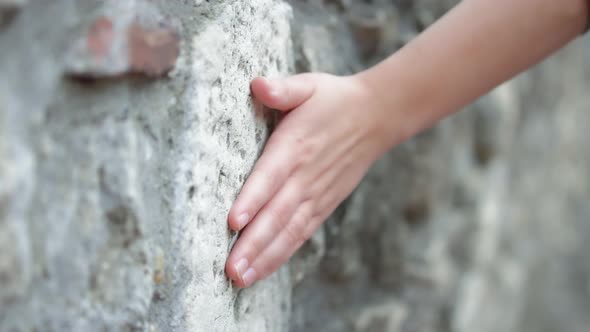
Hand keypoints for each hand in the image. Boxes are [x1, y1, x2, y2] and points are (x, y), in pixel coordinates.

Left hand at [225, 73, 390, 286]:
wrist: (377, 117)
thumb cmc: (334, 99)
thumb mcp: (309, 85)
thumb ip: (283, 88)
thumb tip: (257, 84)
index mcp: (296, 146)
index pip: (271, 175)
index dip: (253, 199)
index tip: (234, 221)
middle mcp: (305, 176)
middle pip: (277, 214)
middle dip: (253, 243)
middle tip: (231, 269)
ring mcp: (317, 194)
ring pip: (288, 231)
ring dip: (265, 256)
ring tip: (240, 278)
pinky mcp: (324, 205)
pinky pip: (301, 234)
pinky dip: (282, 253)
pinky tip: (263, 269)